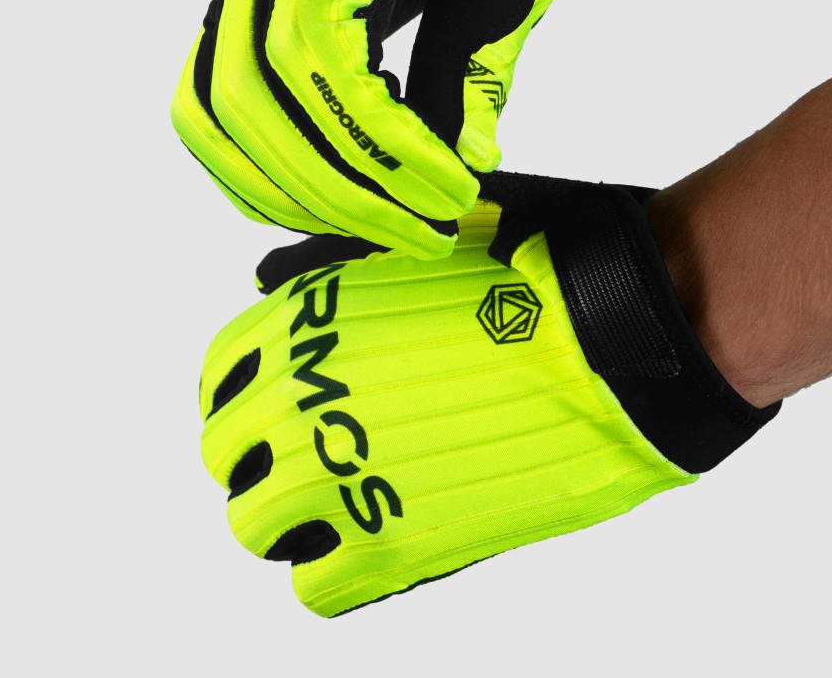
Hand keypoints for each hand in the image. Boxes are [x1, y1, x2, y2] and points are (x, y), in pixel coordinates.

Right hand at [171, 0, 595, 257]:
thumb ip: (475, 65)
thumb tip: (459, 165)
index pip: (321, 56)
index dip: (381, 145)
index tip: (445, 194)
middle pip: (256, 92)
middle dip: (339, 184)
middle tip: (417, 233)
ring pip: (219, 104)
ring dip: (294, 187)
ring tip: (377, 226)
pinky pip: (215, 94)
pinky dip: (257, 162)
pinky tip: (318, 196)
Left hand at [199, 172, 777, 615]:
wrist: (610, 342)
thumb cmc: (531, 280)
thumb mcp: (420, 246)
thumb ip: (332, 269)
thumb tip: (266, 279)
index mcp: (306, 326)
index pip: (221, 377)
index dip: (243, 395)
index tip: (274, 407)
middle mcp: (305, 401)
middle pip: (227, 456)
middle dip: (259, 457)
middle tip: (312, 457)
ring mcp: (343, 476)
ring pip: (255, 526)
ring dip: (285, 519)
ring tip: (337, 507)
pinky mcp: (396, 544)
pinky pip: (316, 586)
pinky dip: (332, 570)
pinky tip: (368, 545)